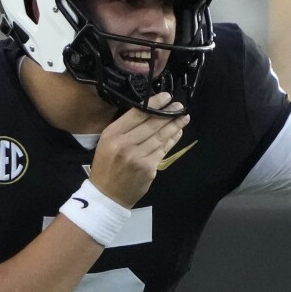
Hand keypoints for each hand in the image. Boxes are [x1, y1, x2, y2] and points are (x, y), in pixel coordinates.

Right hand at [89, 91, 191, 207]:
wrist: (107, 194)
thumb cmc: (106, 165)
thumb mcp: (106, 142)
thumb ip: (124, 128)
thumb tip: (148, 112)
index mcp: (112, 134)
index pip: (137, 114)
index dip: (155, 104)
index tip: (167, 97)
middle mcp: (125, 144)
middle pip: (152, 124)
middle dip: (169, 113)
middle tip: (179, 106)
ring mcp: (138, 157)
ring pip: (160, 137)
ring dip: (174, 126)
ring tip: (184, 117)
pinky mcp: (149, 168)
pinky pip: (163, 150)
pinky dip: (172, 140)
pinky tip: (177, 132)